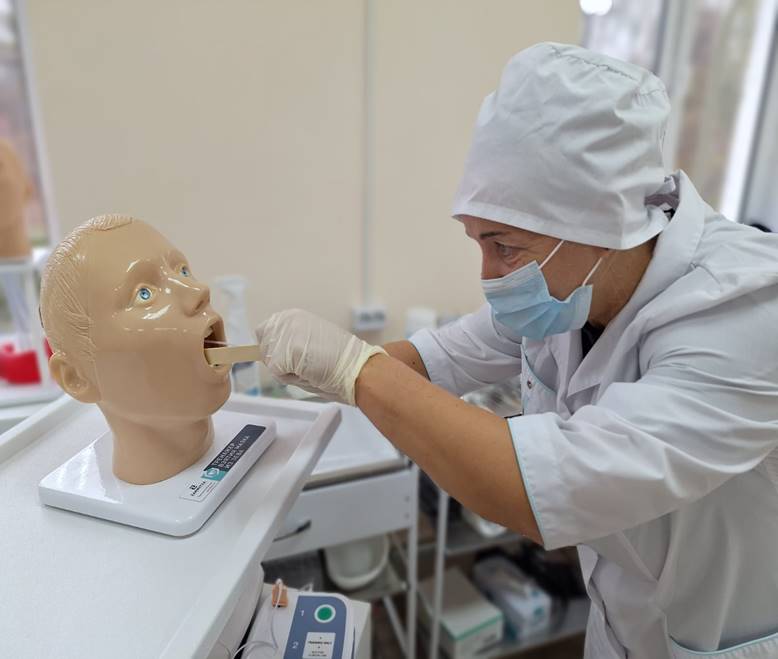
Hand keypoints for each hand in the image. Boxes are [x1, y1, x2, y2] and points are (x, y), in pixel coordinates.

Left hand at [256, 308, 385, 403]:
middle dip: (278, 361)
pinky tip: (309, 372)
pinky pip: (277, 372)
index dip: (274, 350)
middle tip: (303, 364)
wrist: (357, 367)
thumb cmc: (339, 361)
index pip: (265, 333)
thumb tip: (270, 354)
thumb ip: (289, 343)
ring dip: (286, 371)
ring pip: (270, 361)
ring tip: (309, 368)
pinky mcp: (287, 350)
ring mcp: (287, 333)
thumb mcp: (310, 342)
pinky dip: (290, 378)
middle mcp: (288, 319)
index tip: (291, 357)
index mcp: (293, 316)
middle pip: (263, 348)